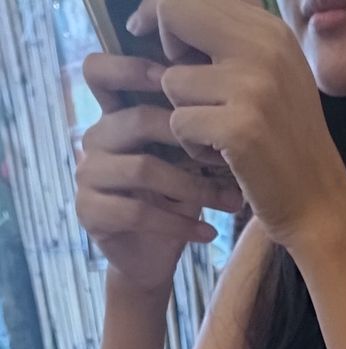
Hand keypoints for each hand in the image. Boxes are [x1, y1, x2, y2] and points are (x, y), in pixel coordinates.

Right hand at [77, 53, 242, 291]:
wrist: (151, 260)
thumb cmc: (174, 202)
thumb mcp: (186, 162)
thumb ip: (191, 132)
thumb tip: (236, 108)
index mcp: (113, 117)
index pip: (101, 72)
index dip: (132, 68)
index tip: (179, 82)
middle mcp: (94, 139)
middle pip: (137, 120)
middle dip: (189, 138)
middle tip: (230, 157)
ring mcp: (87, 174)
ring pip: (144, 169)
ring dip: (194, 188)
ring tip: (230, 203)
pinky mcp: (89, 211)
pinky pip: (138, 212)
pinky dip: (179, 224)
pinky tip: (209, 233)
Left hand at [129, 0, 345, 252]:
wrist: (318, 202)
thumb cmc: (286, 142)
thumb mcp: (273, 75)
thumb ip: (232, 40)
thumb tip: (168, 13)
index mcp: (271, 30)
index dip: (160, 11)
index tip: (140, 27)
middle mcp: (264, 48)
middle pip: (175, 14)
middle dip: (164, 51)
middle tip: (182, 86)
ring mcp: (253, 88)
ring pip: (172, 81)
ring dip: (184, 114)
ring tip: (218, 135)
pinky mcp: (239, 129)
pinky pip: (179, 123)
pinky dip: (191, 147)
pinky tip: (221, 157)